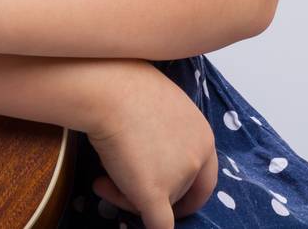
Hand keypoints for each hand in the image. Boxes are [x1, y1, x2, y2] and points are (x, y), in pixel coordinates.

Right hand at [86, 66, 217, 227]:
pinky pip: (159, 226)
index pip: (204, 179)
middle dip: (149, 195)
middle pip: (179, 195)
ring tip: (102, 179)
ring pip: (157, 207)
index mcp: (205, 139)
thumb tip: (157, 158)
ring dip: (127, 197)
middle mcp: (198, 159)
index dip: (187, 193)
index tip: (169, 197)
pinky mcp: (154, 193)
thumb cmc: (130, 92)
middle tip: (120, 185)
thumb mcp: (167, 110)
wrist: (112, 92)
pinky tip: (137, 222)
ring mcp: (178, 178)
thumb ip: (172, 137)